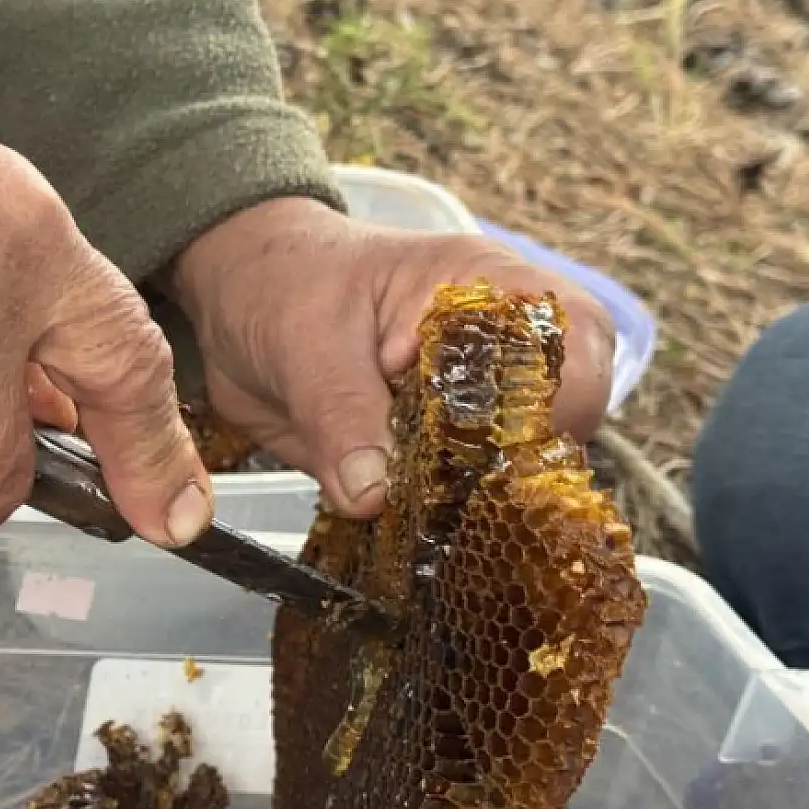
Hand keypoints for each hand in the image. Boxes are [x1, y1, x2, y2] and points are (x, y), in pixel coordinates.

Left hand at [171, 197, 614, 517]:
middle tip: (449, 498)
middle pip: (565, 419)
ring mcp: (469, 404)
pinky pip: (460, 496)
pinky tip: (406, 526)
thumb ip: (339, 414)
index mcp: (488, 288)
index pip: (576, 344)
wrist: (231, 300)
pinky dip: (439, 519)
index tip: (496, 454)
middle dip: (518, 470)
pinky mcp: (432, 452)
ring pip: (518, 469)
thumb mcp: (304, 339)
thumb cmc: (280, 283)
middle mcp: (497, 348)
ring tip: (422, 516)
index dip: (556, 403)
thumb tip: (373, 494)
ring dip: (479, 504)